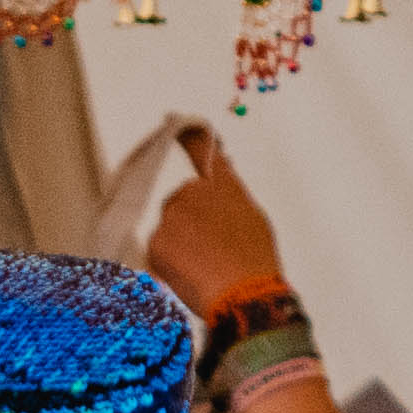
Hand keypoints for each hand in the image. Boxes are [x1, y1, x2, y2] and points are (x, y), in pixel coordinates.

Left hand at [146, 125, 289, 307]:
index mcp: (222, 185)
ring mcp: (172, 216)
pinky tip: (192, 274)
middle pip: (181, 202)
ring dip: (180, 245)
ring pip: (170, 228)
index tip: (171, 117)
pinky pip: (160, 250)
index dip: (187, 135)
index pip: (201, 150)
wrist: (245, 295)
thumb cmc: (256, 261)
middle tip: (214, 250)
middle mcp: (193, 192)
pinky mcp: (157, 240)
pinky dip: (170, 262)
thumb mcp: (252, 217)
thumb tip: (221, 166)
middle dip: (190, 222)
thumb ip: (230, 190)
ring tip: (207, 267)